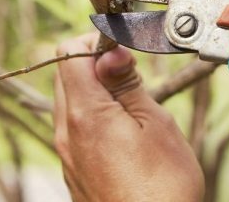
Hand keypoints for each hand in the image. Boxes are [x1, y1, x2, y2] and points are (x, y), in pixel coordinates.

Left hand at [54, 34, 203, 200]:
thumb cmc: (163, 186)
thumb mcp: (155, 124)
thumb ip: (127, 83)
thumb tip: (110, 51)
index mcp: (84, 114)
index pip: (69, 53)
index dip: (96, 41)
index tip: (123, 49)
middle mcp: (66, 132)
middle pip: (66, 75)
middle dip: (94, 63)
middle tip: (130, 73)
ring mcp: (67, 154)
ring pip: (69, 101)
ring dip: (95, 89)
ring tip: (132, 102)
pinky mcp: (74, 170)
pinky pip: (74, 128)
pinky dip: (93, 115)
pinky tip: (123, 130)